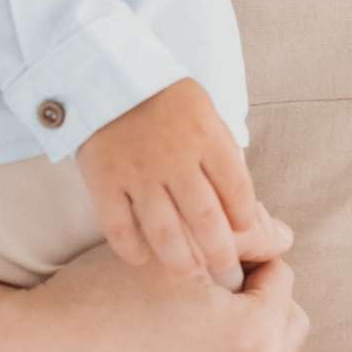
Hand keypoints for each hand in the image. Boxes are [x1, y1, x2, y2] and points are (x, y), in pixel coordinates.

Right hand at [0, 234, 315, 351]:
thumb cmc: (93, 298)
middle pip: (292, 337)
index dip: (255, 266)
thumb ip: (240, 237)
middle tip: (234, 304)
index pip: (282, 284)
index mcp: (251, 331)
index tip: (227, 266)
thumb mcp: (169, 255)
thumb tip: (286, 238)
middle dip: (270, 312)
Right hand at [75, 80, 261, 282]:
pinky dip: (131, 248)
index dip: (244, 219)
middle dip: (220, 252)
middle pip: (205, 217)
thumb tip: (248, 208)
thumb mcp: (206, 114)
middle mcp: (174, 156)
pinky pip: (118, 224)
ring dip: (180, 261)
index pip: (236, 189)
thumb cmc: (166, 101)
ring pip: (164, 230)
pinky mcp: (104, 178)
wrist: (108, 75)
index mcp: (206, 136)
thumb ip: (224, 156)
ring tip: (190, 276)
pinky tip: (142, 260)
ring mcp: (137, 170)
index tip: (245, 235)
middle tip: (225, 271)